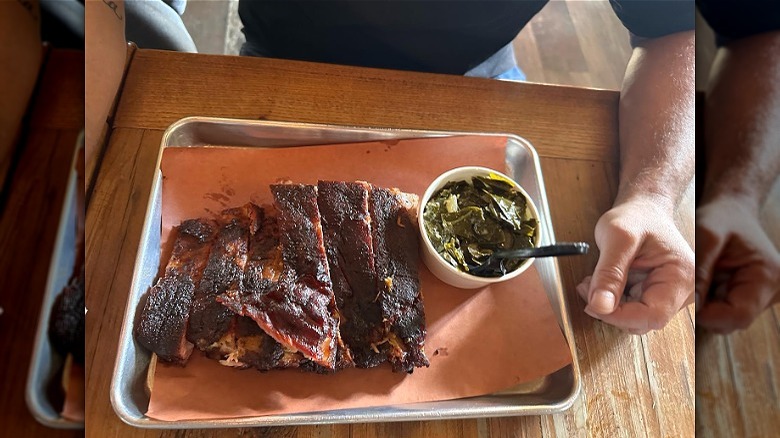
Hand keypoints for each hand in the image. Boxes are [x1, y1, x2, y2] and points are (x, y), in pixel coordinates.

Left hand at [576, 197, 693, 333]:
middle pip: (644, 321)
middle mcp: (682, 291)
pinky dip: (613, 301)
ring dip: (610, 306)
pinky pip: (632, 310)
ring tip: (594, 280)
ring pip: (635, 319)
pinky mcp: (655, 295)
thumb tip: (599, 306)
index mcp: (681, 277)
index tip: (592, 304)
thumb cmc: (635, 217)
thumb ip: (609, 273)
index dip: (619, 316)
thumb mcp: (617, 238)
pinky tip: (603, 283)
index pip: (653, 315)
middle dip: (611, 310)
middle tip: (587, 286)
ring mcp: (669, 296)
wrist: (643, 209)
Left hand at [695, 196, 779, 333]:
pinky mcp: (754, 296)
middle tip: (694, 284)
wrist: (731, 210)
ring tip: (705, 277)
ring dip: (710, 305)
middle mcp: (774, 290)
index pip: (739, 315)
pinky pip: (728, 310)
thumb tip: (694, 306)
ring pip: (729, 318)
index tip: (689, 300)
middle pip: (734, 320)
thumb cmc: (721, 217)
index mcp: (768, 276)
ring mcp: (766, 295)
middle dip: (708, 309)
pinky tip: (710, 281)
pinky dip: (713, 301)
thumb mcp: (706, 236)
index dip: (709, 315)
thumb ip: (700, 271)